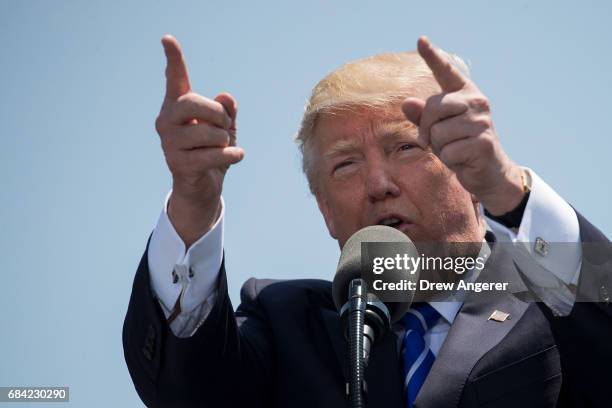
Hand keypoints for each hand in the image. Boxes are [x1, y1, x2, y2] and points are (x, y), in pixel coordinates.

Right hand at [155, 35, 243, 245]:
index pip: (175, 79)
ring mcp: (169, 144)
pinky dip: (231, 155)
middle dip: (217, 114)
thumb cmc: (212, 153)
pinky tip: (235, 156)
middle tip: (225, 126)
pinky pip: (212, 154)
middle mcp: (167, 122)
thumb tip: (226, 97)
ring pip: (207, 132)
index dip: (173, 59)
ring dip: (225, 140)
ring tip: (225, 146)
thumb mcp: (224, 129)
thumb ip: (226, 111)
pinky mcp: (178, 164)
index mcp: (177, 108)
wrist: (204, 190)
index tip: (167, 39)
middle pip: (192, 102)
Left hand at [401, 36, 524, 215]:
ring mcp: (482, 121)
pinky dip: (450, 161)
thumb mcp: (437, 131)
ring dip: (440, 148)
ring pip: (438, 133)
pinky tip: (463, 160)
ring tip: (455, 150)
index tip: (420, 40)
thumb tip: (406, 103)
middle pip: (433, 107)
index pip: (446, 72)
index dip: (432, 56)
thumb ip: (422, 117)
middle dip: (427, 128)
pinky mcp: (483, 142)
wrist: (489, 172)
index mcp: (464, 94)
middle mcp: (476, 101)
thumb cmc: (460, 147)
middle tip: (436, 141)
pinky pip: (448, 152)